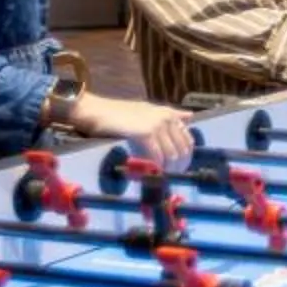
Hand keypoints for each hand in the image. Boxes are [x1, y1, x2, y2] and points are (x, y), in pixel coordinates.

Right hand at [70, 90, 194, 165]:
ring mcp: (157, 125)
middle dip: (178, 166)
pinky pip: (157, 155)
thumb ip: (170, 114)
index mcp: (168, 114)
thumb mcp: (148, 110)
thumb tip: (190, 116)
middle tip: (169, 177)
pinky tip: (151, 171)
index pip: (188, 140)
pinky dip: (156, 166)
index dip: (185, 158)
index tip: (178, 169)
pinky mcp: (145, 133)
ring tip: (160, 176)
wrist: (97, 111)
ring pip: (172, 154)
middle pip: (183, 149)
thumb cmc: (119, 113)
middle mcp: (166, 118)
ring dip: (168, 169)